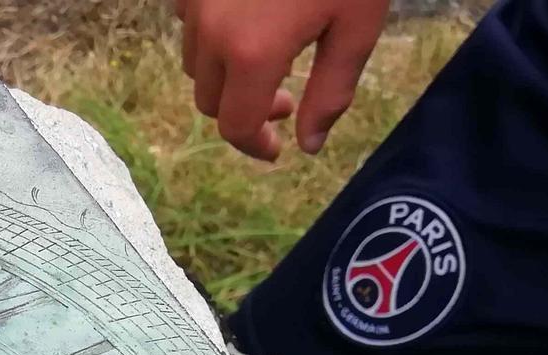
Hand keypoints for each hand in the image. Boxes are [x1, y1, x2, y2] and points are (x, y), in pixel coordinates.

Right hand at [177, 0, 390, 159]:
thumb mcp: (357, 26)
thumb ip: (331, 92)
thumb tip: (308, 145)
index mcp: (253, 54)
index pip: (236, 125)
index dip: (256, 144)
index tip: (278, 146)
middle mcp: (210, 33)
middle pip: (208, 101)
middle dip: (243, 111)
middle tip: (287, 99)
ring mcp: (194, 2)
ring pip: (194, 63)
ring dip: (226, 75)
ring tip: (268, 56)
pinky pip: (190, 20)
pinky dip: (213, 35)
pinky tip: (249, 18)